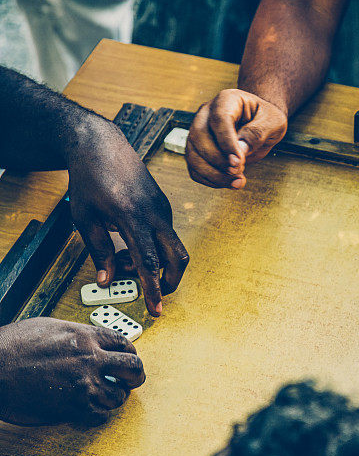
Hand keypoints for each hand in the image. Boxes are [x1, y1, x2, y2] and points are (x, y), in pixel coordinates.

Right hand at [0, 318, 144, 426]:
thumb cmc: (12, 346)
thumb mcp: (50, 327)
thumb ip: (77, 334)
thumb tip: (90, 340)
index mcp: (86, 336)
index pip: (125, 342)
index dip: (130, 352)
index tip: (128, 359)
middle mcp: (91, 359)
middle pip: (133, 367)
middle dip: (135, 375)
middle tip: (131, 380)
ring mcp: (83, 384)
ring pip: (119, 396)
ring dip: (115, 397)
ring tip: (107, 396)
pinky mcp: (73, 408)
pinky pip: (100, 416)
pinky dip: (98, 415)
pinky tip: (91, 411)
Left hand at [67, 118, 188, 316]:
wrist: (102, 146)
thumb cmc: (89, 179)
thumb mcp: (85, 218)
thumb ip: (99, 251)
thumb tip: (107, 280)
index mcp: (131, 216)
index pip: (148, 261)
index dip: (153, 288)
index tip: (156, 309)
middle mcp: (154, 213)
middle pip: (177, 257)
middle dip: (171, 282)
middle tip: (155, 295)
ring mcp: (162, 209)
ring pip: (171, 248)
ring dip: (154, 264)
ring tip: (124, 261)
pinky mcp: (163, 206)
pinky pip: (165, 235)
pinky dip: (153, 248)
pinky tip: (130, 244)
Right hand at [186, 89, 287, 188]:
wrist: (259, 122)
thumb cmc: (265, 118)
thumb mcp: (273, 121)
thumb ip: (257, 133)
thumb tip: (240, 150)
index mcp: (226, 100)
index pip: (219, 120)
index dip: (227, 143)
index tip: (238, 162)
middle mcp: (207, 114)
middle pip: (199, 136)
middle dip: (218, 160)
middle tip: (238, 172)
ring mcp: (198, 131)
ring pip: (192, 154)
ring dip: (213, 174)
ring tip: (237, 182)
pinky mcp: (197, 149)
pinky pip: (194, 168)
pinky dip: (209, 179)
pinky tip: (227, 182)